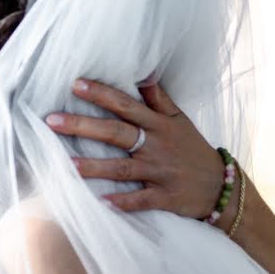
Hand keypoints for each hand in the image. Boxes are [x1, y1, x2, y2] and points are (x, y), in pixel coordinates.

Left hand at [46, 79, 223, 218]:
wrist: (222, 187)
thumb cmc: (192, 149)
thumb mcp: (179, 120)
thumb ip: (158, 98)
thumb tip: (143, 71)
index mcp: (158, 125)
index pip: (125, 105)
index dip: (101, 94)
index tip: (74, 84)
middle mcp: (157, 146)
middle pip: (116, 133)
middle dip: (84, 126)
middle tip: (52, 120)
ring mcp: (160, 173)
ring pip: (123, 168)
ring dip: (94, 167)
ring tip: (66, 165)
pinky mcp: (165, 198)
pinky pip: (141, 200)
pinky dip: (122, 202)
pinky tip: (99, 202)